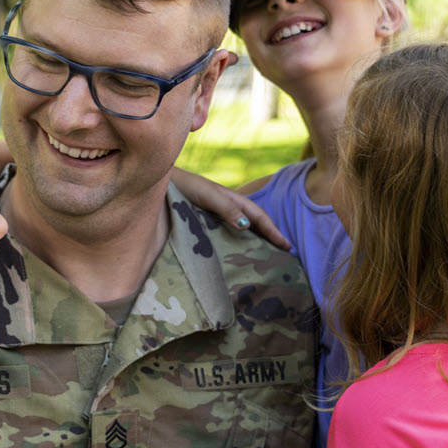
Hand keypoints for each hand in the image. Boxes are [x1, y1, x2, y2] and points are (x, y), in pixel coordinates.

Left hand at [169, 168, 289, 249]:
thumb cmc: (186, 187)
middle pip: (254, 227)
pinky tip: (235, 259)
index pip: (260, 218)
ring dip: (254, 246)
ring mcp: (217, 220)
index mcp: (234, 202)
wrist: (160, 184)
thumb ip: (227, 208)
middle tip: (283, 259)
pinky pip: (225, 240)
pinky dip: (235, 248)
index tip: (288, 247)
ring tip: (263, 262)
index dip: (274, 232)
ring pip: (241, 234)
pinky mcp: (204, 228)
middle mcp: (228, 211)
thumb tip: (246, 226)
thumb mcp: (209, 195)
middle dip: (269, 240)